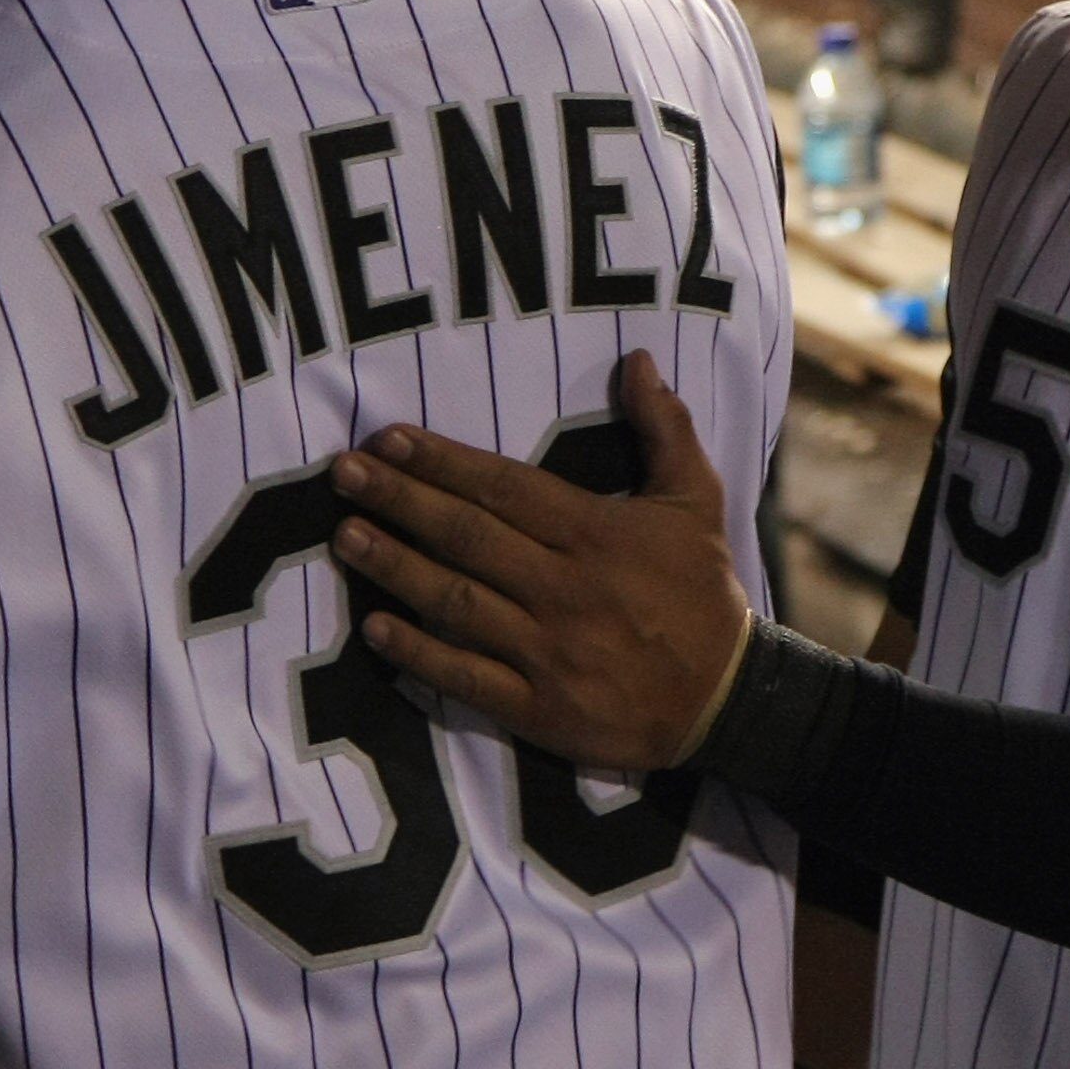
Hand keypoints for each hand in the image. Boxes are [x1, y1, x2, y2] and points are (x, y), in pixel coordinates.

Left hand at [329, 349, 748, 770]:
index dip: (442, 461)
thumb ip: (665, 428)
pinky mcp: (538, 708)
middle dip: (400, 500)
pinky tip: (375, 627)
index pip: (503, 487)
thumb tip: (639, 360)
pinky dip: (418, 653)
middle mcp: (564, 588)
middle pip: (466, 536)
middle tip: (343, 473)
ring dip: (395, 567)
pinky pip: (465, 676)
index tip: (388, 438)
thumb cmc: (703, 593)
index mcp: (595, 533)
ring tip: (345, 537)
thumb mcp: (697, 501)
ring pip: (456, 601)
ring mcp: (547, 651)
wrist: (726, 699)